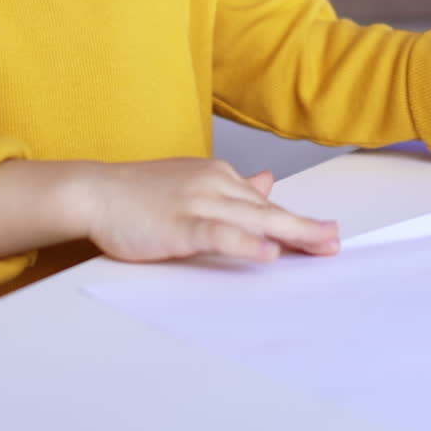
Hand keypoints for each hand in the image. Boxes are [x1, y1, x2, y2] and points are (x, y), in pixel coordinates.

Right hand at [76, 157, 339, 263]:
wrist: (94, 192)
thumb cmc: (140, 194)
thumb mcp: (192, 183)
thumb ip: (232, 187)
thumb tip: (267, 182)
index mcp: (218, 175)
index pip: (265, 203)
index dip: (297, 221)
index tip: (326, 234)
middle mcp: (213, 183)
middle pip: (267, 210)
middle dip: (304, 227)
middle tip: (335, 241)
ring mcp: (197, 201)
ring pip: (252, 219)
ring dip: (289, 233)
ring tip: (320, 245)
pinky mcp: (179, 223)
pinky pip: (218, 233)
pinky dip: (245, 244)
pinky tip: (268, 254)